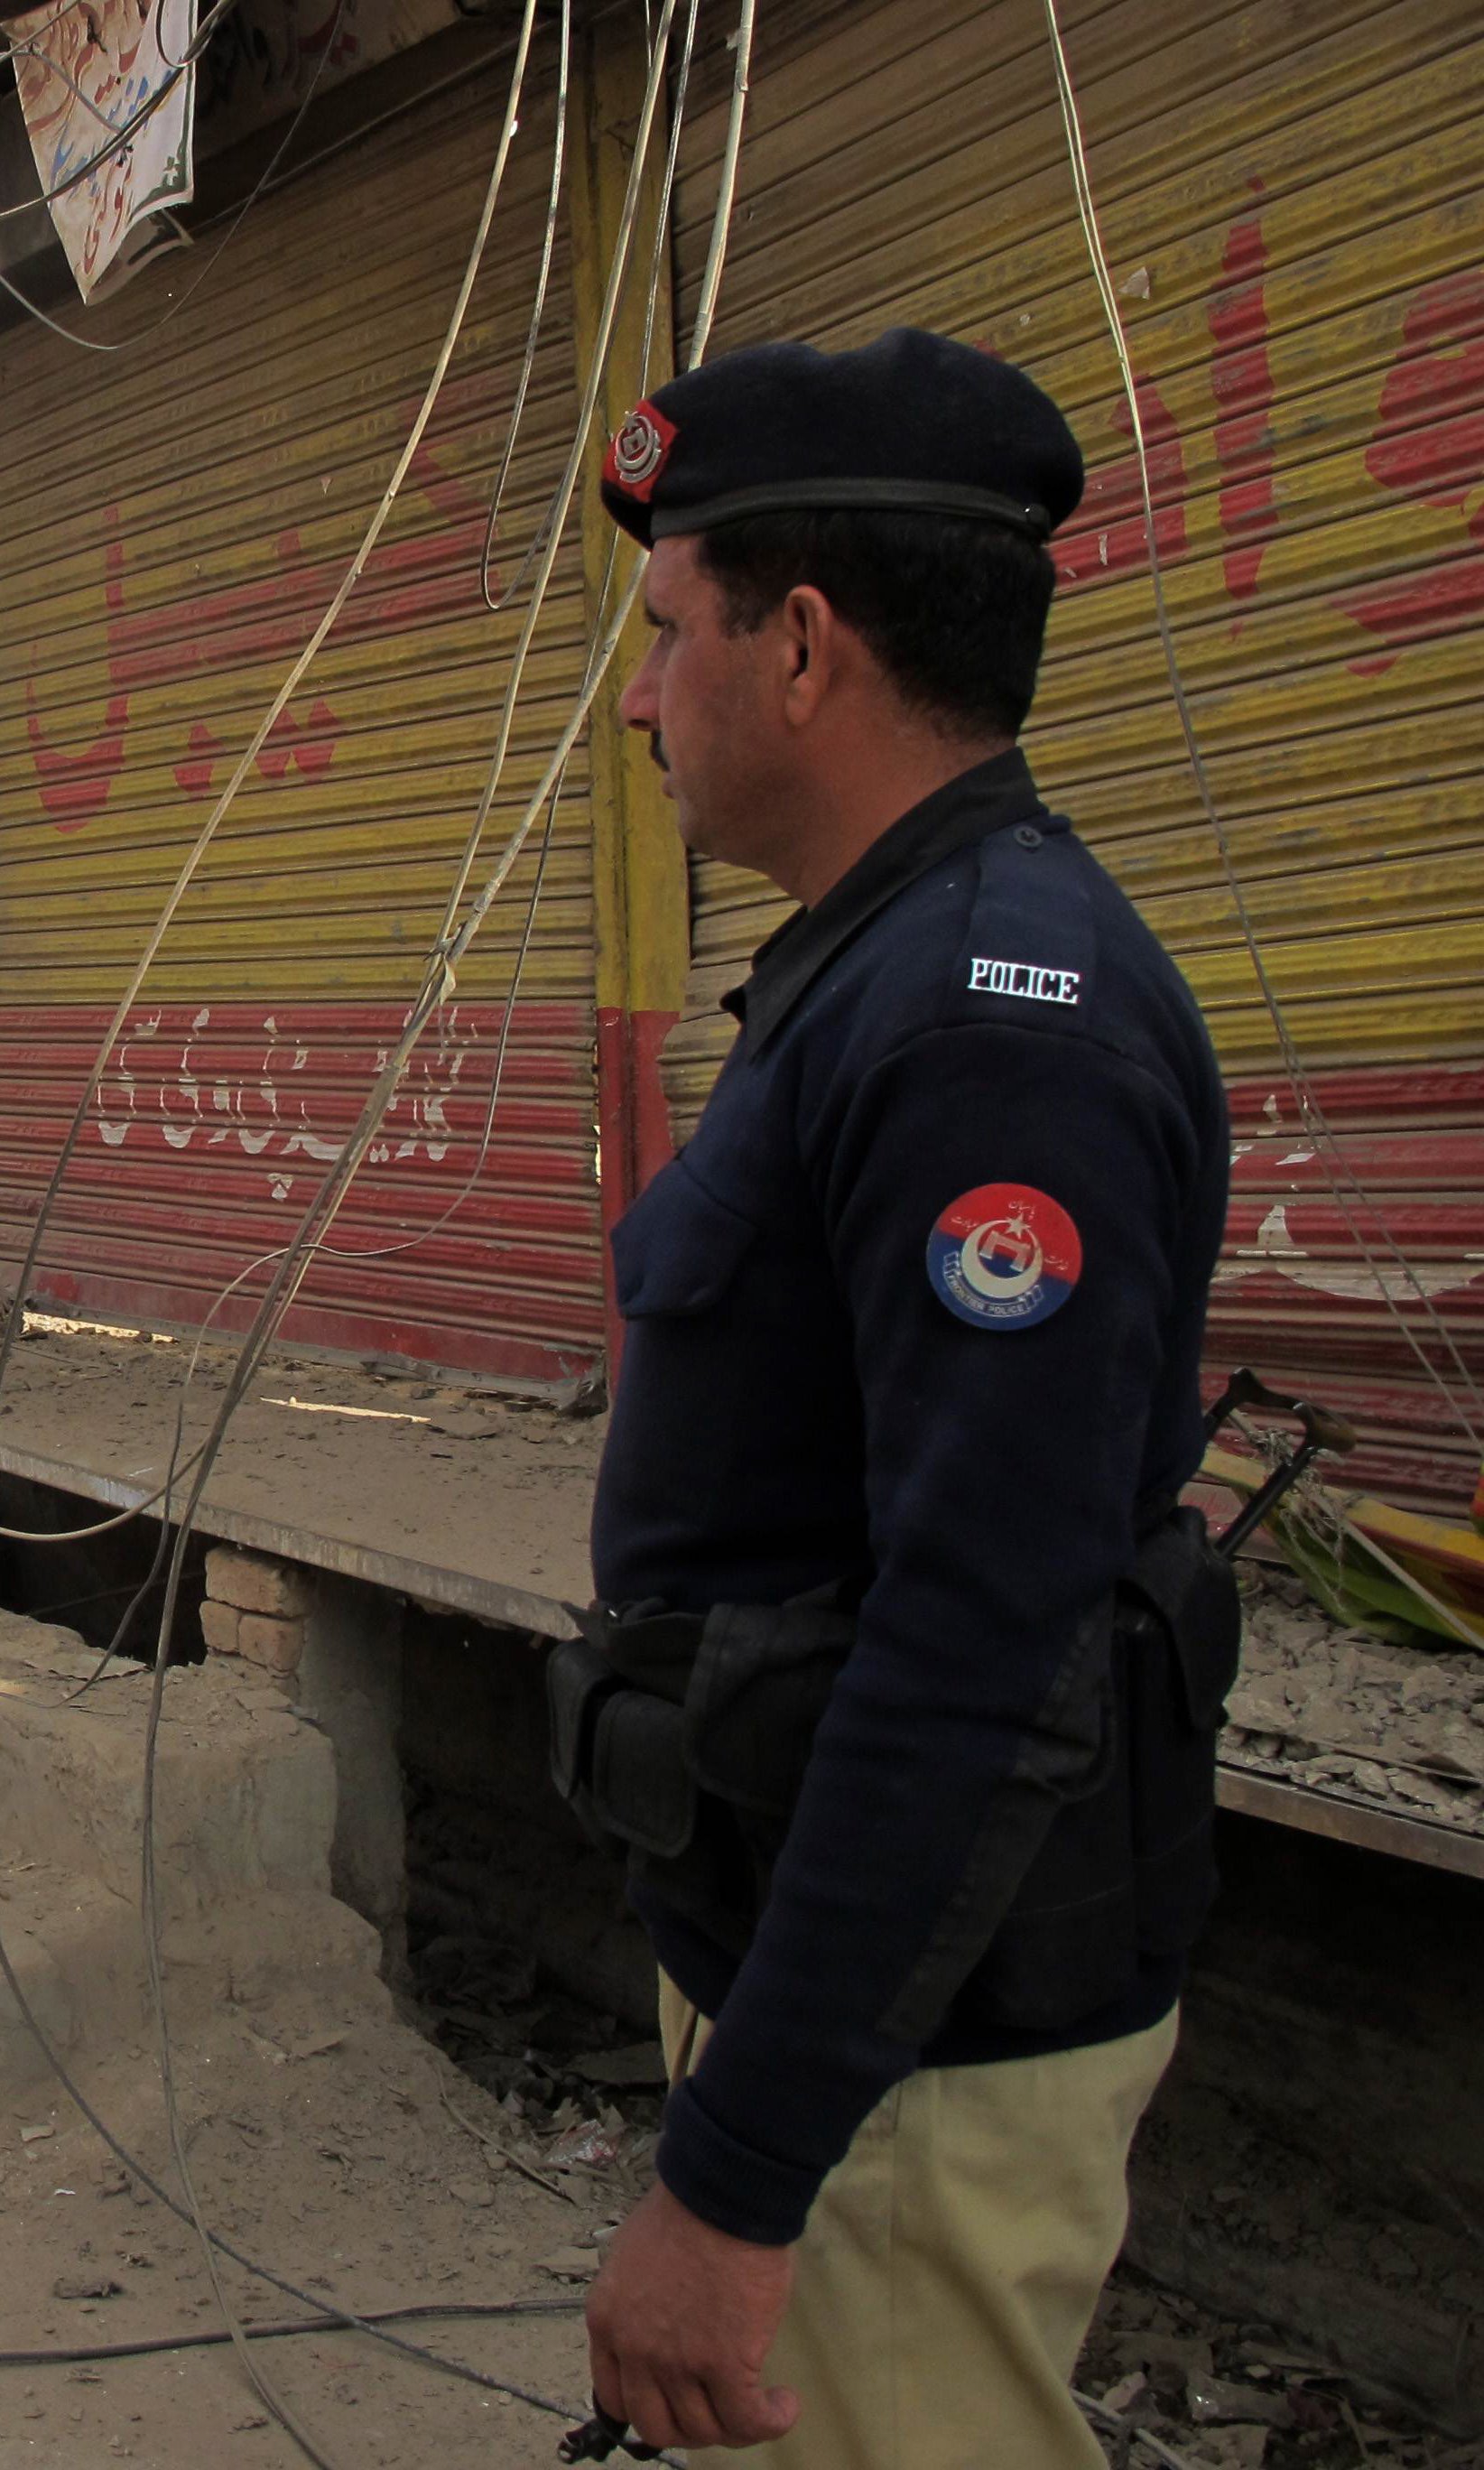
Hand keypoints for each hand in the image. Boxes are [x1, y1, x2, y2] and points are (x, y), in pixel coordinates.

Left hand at [586, 2179, 799, 2451]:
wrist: (722, 2192)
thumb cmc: (688, 2208)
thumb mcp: (634, 2258)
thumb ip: (638, 2304)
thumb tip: (663, 2328)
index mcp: (607, 2322)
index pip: (613, 2398)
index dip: (647, 2408)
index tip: (673, 2402)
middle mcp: (636, 2351)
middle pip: (656, 2426)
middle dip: (688, 2427)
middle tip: (716, 2409)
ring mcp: (678, 2363)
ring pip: (702, 2430)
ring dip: (732, 2427)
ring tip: (757, 2406)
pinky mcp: (726, 2364)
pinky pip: (746, 2421)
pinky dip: (768, 2423)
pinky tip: (782, 2407)